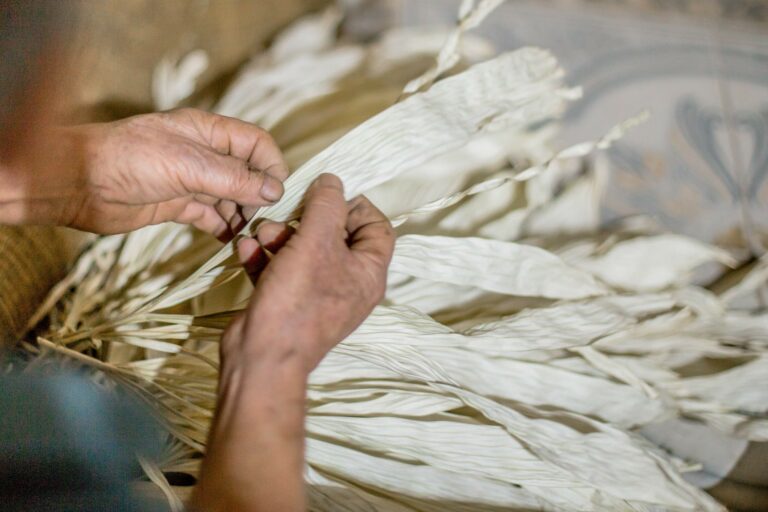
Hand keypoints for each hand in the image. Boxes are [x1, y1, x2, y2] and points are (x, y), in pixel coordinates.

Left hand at [0, 108, 287, 237]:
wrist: (77, 182)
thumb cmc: (130, 160)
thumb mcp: (189, 165)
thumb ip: (234, 178)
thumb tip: (274, 190)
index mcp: (208, 132)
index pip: (256, 143)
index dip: (271, 166)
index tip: (276, 194)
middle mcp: (204, 154)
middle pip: (247, 172)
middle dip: (258, 194)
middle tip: (260, 219)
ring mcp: (190, 179)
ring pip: (231, 196)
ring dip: (242, 214)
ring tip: (244, 232)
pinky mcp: (176, 204)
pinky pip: (210, 214)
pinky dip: (222, 226)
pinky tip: (227, 239)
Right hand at [193, 174, 393, 511]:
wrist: (262, 357)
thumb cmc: (298, 300)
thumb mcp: (316, 241)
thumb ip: (326, 206)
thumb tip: (332, 182)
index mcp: (367, 273)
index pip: (378, 228)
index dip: (356, 207)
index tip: (328, 197)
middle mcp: (347, 285)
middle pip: (335, 237)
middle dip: (306, 220)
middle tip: (287, 216)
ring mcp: (316, 296)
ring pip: (302, 252)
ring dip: (279, 236)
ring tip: (260, 234)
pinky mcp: (288, 303)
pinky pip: (280, 271)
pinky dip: (264, 257)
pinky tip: (245, 250)